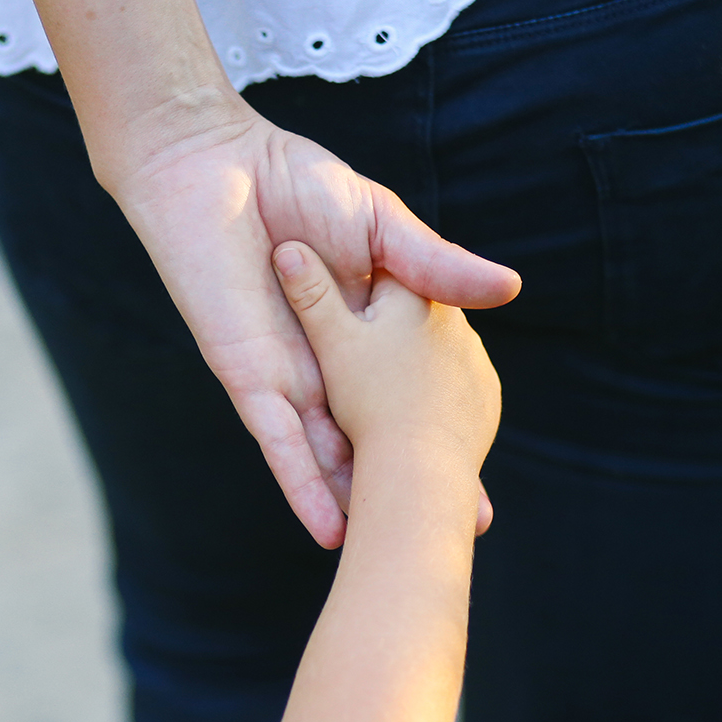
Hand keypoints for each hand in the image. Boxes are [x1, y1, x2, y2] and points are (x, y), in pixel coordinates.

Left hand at [108, 105, 518, 547]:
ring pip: (327, 457)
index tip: (480, 492)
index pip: (408, 397)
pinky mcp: (248, 377)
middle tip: (460, 536)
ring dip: (358, 504)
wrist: (210, 164)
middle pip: (372, 442)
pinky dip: (302, 484)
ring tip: (394, 557)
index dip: (443, 441)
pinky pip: (278, 441)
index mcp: (359, 331)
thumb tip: (511, 290)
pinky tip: (327, 527)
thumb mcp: (382, 226)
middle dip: (409, 490)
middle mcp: (325, 366)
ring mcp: (287, 377)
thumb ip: (436, 267)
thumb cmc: (291, 181)